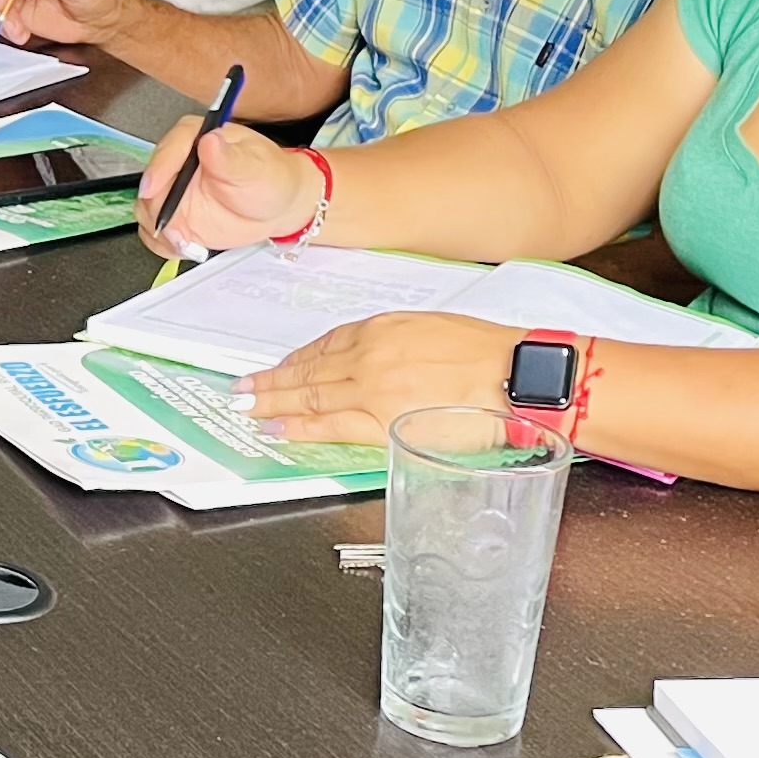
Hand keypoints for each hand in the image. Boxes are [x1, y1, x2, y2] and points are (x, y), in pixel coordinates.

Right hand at [135, 113, 319, 256]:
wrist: (277, 207)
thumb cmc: (269, 178)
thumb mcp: (254, 167)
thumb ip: (228, 158)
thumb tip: (209, 141)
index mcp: (194, 139)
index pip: (168, 150)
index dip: (157, 170)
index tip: (151, 189)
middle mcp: (177, 165)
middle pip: (150, 184)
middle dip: (156, 209)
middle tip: (172, 229)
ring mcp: (173, 193)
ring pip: (147, 211)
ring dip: (160, 231)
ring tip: (185, 243)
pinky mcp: (174, 218)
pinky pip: (156, 234)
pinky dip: (165, 245)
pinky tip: (188, 247)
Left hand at [239, 310, 520, 442]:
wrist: (517, 375)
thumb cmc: (491, 354)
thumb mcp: (436, 331)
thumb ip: (401, 345)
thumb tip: (387, 361)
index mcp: (384, 329)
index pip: (327, 344)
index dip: (297, 358)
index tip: (279, 366)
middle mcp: (370, 355)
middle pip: (309, 369)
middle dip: (271, 380)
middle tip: (241, 388)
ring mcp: (373, 388)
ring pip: (311, 395)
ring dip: (274, 402)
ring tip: (247, 409)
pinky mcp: (384, 421)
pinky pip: (332, 425)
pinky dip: (301, 426)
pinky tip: (280, 428)